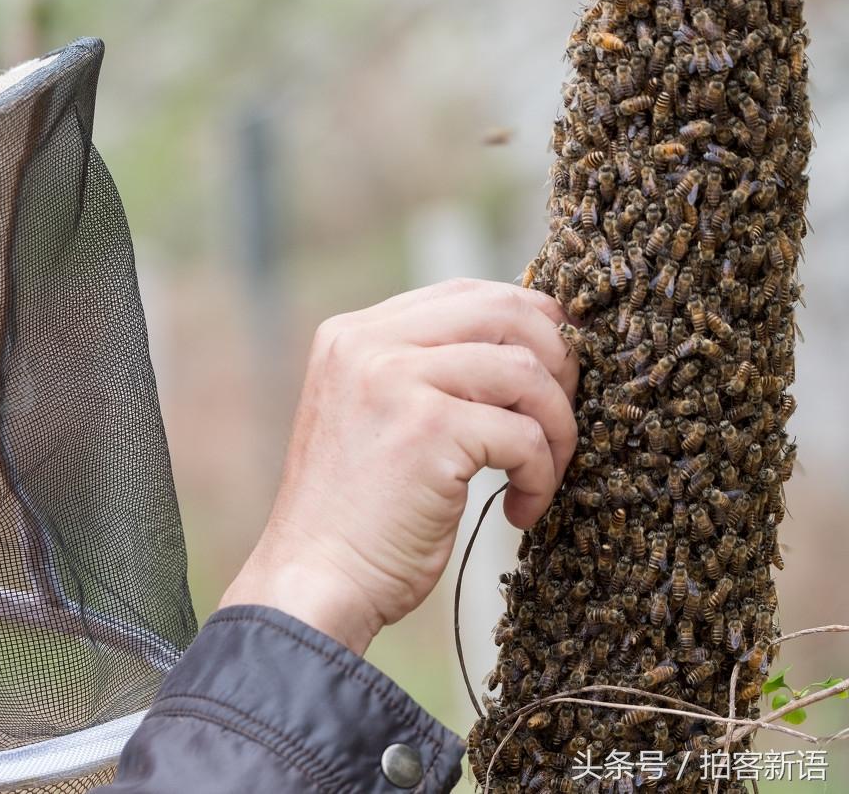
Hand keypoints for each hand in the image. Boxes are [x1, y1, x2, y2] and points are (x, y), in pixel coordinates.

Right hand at [218, 278, 579, 654]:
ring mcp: (395, 380)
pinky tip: (519, 510)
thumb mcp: (376, 418)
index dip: (529, 325)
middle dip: (557, 365)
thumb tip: (528, 348)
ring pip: (525, 371)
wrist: (313, 583)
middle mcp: (367, 343)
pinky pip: (524, 434)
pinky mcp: (428, 428)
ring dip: (556, 429)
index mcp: (351, 334)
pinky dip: (541, 476)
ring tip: (542, 476)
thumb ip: (424, 372)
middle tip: (561, 423)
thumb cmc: (354, 517)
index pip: (467, 293)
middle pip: (506, 311)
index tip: (554, 377)